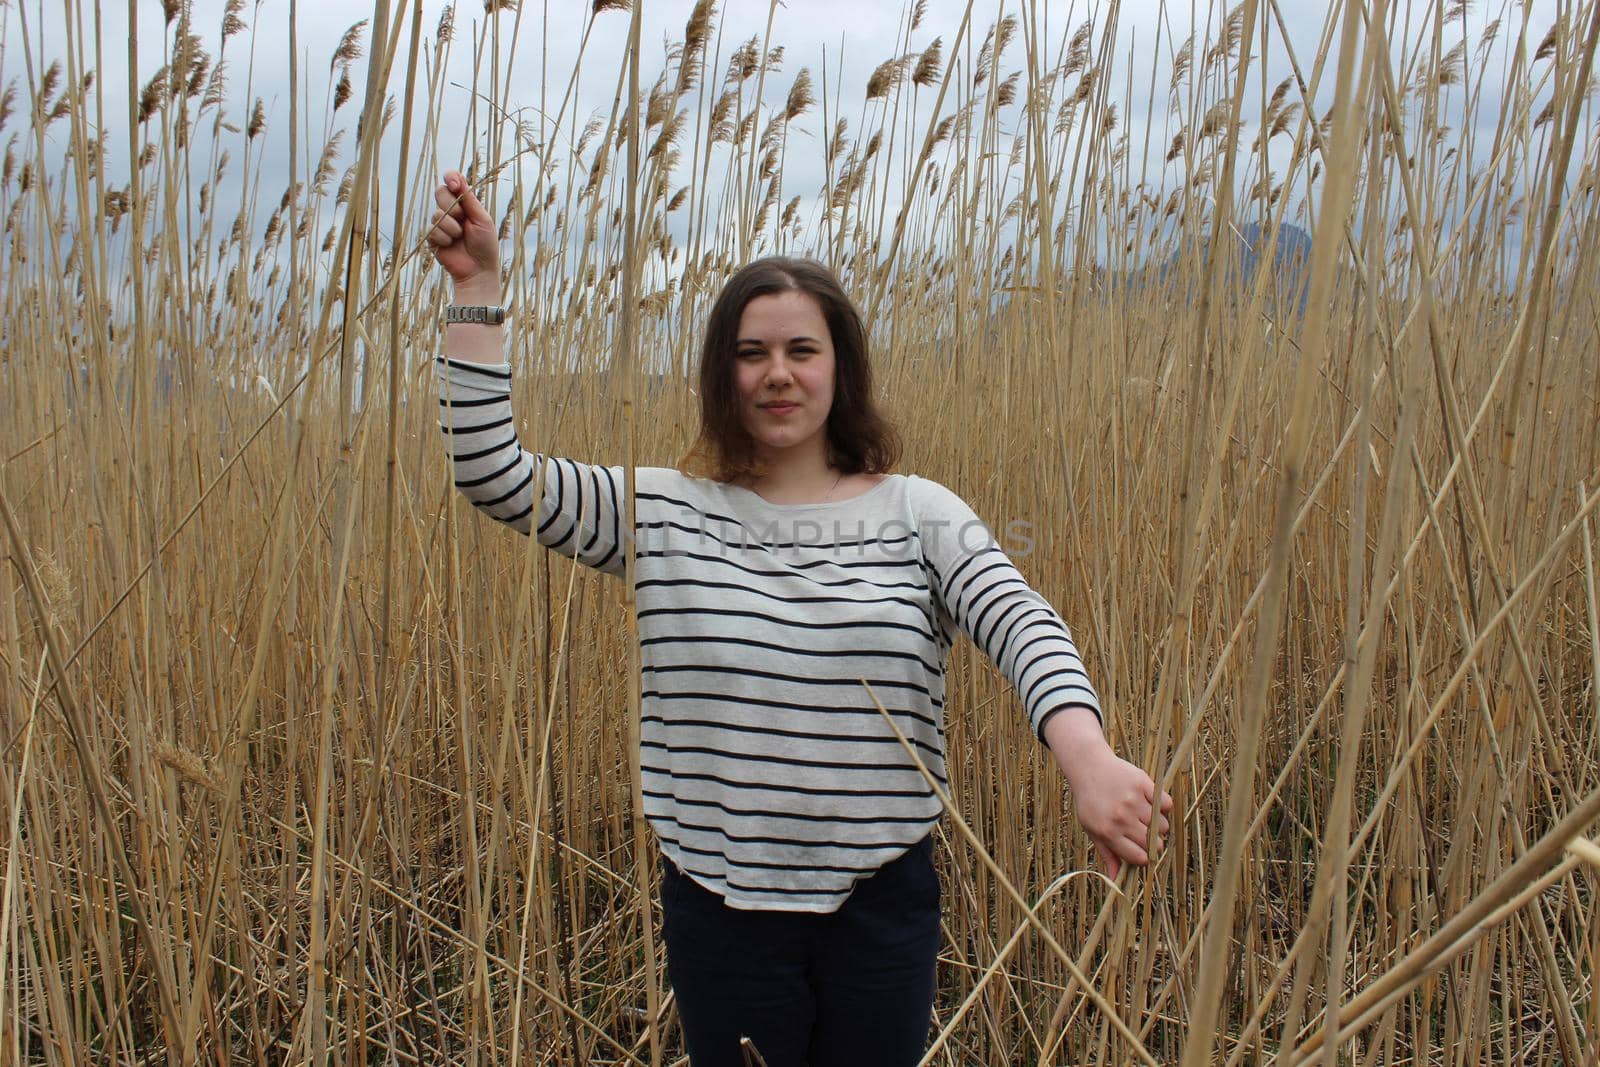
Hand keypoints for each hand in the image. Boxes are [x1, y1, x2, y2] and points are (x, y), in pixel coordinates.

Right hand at [428, 170, 499, 292]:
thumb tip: (458, 178)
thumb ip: (469, 199)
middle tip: (462, 219)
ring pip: (436, 214)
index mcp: (464, 203)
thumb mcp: (482, 219)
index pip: (452, 181)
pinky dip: (445, 238)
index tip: (454, 185)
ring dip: (451, 227)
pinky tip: (451, 245)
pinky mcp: (432, 237)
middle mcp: (451, 210)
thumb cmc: (485, 245)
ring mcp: (440, 223)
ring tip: (460, 237)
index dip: (450, 178)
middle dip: (451, 206)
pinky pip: (432, 230)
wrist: (478, 270)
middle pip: (440, 192)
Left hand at [1043, 709, 1174, 878]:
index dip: (1145, 858)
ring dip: (1160, 825)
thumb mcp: (1092, 829)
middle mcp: (1121, 818)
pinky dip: (1164, 807)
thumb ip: (1107, 854)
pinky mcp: (1142, 783)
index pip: (1139, 857)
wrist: (1089, 768)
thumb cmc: (1091, 803)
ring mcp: (1133, 800)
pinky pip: (1166, 804)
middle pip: (1155, 844)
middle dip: (1155, 844)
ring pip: (1163, 825)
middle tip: (1146, 835)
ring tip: (1147, 818)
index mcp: (1108, 832)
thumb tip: (1116, 880)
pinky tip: (1153, 804)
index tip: (1144, 853)